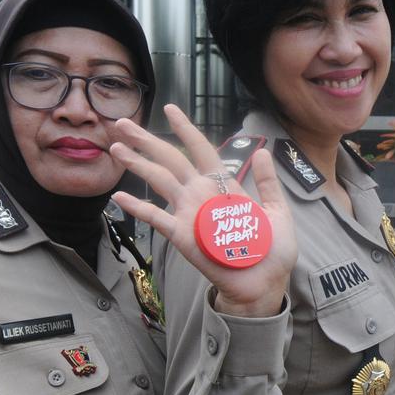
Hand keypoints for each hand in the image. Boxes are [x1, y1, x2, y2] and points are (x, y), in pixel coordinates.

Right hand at [109, 104, 296, 317]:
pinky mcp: (183, 236)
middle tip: (123, 123)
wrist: (264, 284)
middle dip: (147, 141)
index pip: (201, 150)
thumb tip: (262, 150)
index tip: (170, 110)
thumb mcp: (278, 211)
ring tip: (116, 147)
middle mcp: (201, 195)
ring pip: (159, 181)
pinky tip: (119, 197)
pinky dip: (139, 208)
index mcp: (224, 186)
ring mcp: (189, 214)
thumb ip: (268, 182)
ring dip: (137, 164)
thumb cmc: (272, 251)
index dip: (186, 129)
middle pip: (171, 160)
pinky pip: (157, 218)